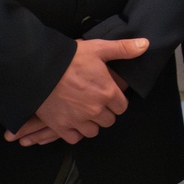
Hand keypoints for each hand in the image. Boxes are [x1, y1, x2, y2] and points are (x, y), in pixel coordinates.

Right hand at [8, 37, 144, 144]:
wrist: (38, 68)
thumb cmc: (70, 58)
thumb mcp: (99, 48)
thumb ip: (124, 49)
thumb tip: (146, 45)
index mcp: (108, 93)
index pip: (122, 107)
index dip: (116, 101)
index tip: (108, 95)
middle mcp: (95, 110)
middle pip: (109, 120)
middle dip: (105, 112)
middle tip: (95, 102)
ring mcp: (77, 120)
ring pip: (93, 131)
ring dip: (91, 123)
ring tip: (84, 112)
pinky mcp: (60, 126)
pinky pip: (74, 138)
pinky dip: (74, 132)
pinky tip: (72, 121)